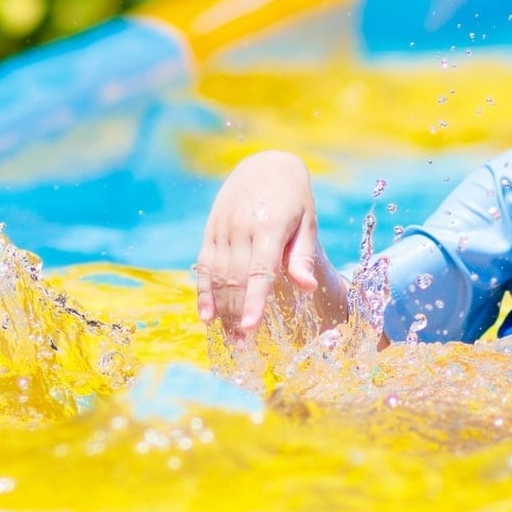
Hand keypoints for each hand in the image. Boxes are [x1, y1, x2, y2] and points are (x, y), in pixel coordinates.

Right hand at [196, 150, 333, 337]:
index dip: (254, 301)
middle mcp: (241, 229)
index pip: (259, 271)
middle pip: (235, 280)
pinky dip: (204, 292)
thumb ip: (302, 256)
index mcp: (268, 227)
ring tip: (229, 339)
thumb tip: (308, 288)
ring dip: (222, 310)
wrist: (264, 164)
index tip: (251, 327)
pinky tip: (207, 316)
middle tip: (243, 347)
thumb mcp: (307, 222)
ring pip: (218, 276)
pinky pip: (205, 266)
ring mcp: (222, 230)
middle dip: (237, 315)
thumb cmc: (295, 198)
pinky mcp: (211, 232)